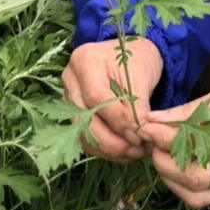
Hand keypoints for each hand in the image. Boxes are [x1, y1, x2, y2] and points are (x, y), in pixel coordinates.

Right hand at [61, 37, 162, 162]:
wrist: (132, 57)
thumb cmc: (138, 60)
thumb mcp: (142, 75)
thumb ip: (136, 105)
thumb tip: (136, 135)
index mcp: (85, 60)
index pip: (96, 97)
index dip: (117, 120)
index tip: (140, 134)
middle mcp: (70, 78)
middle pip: (83, 119)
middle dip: (113, 141)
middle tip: (139, 149)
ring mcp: (68, 97)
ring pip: (82, 133)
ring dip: (109, 150)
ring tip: (136, 152)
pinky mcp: (73, 113)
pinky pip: (85, 139)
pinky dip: (106, 150)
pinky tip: (126, 152)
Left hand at [140, 73, 209, 206]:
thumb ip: (185, 112)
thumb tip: (150, 122)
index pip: (197, 146)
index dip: (165, 139)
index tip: (146, 128)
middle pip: (197, 178)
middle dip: (165, 163)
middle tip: (152, 145)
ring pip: (199, 195)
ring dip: (172, 178)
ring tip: (163, 156)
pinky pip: (209, 196)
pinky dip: (186, 185)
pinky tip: (178, 167)